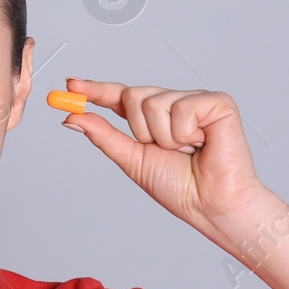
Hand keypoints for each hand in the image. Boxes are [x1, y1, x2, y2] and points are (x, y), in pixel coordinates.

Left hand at [59, 77, 266, 228]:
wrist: (211, 205)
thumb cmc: (180, 187)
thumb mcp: (132, 159)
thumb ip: (104, 136)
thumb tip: (72, 118)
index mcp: (154, 118)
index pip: (121, 96)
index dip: (97, 90)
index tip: (71, 83)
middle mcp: (173, 103)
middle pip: (134, 95)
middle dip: (141, 130)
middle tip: (164, 151)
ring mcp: (195, 100)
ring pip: (154, 103)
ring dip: (165, 137)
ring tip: (187, 151)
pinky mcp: (217, 102)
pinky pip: (182, 107)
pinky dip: (186, 133)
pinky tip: (202, 143)